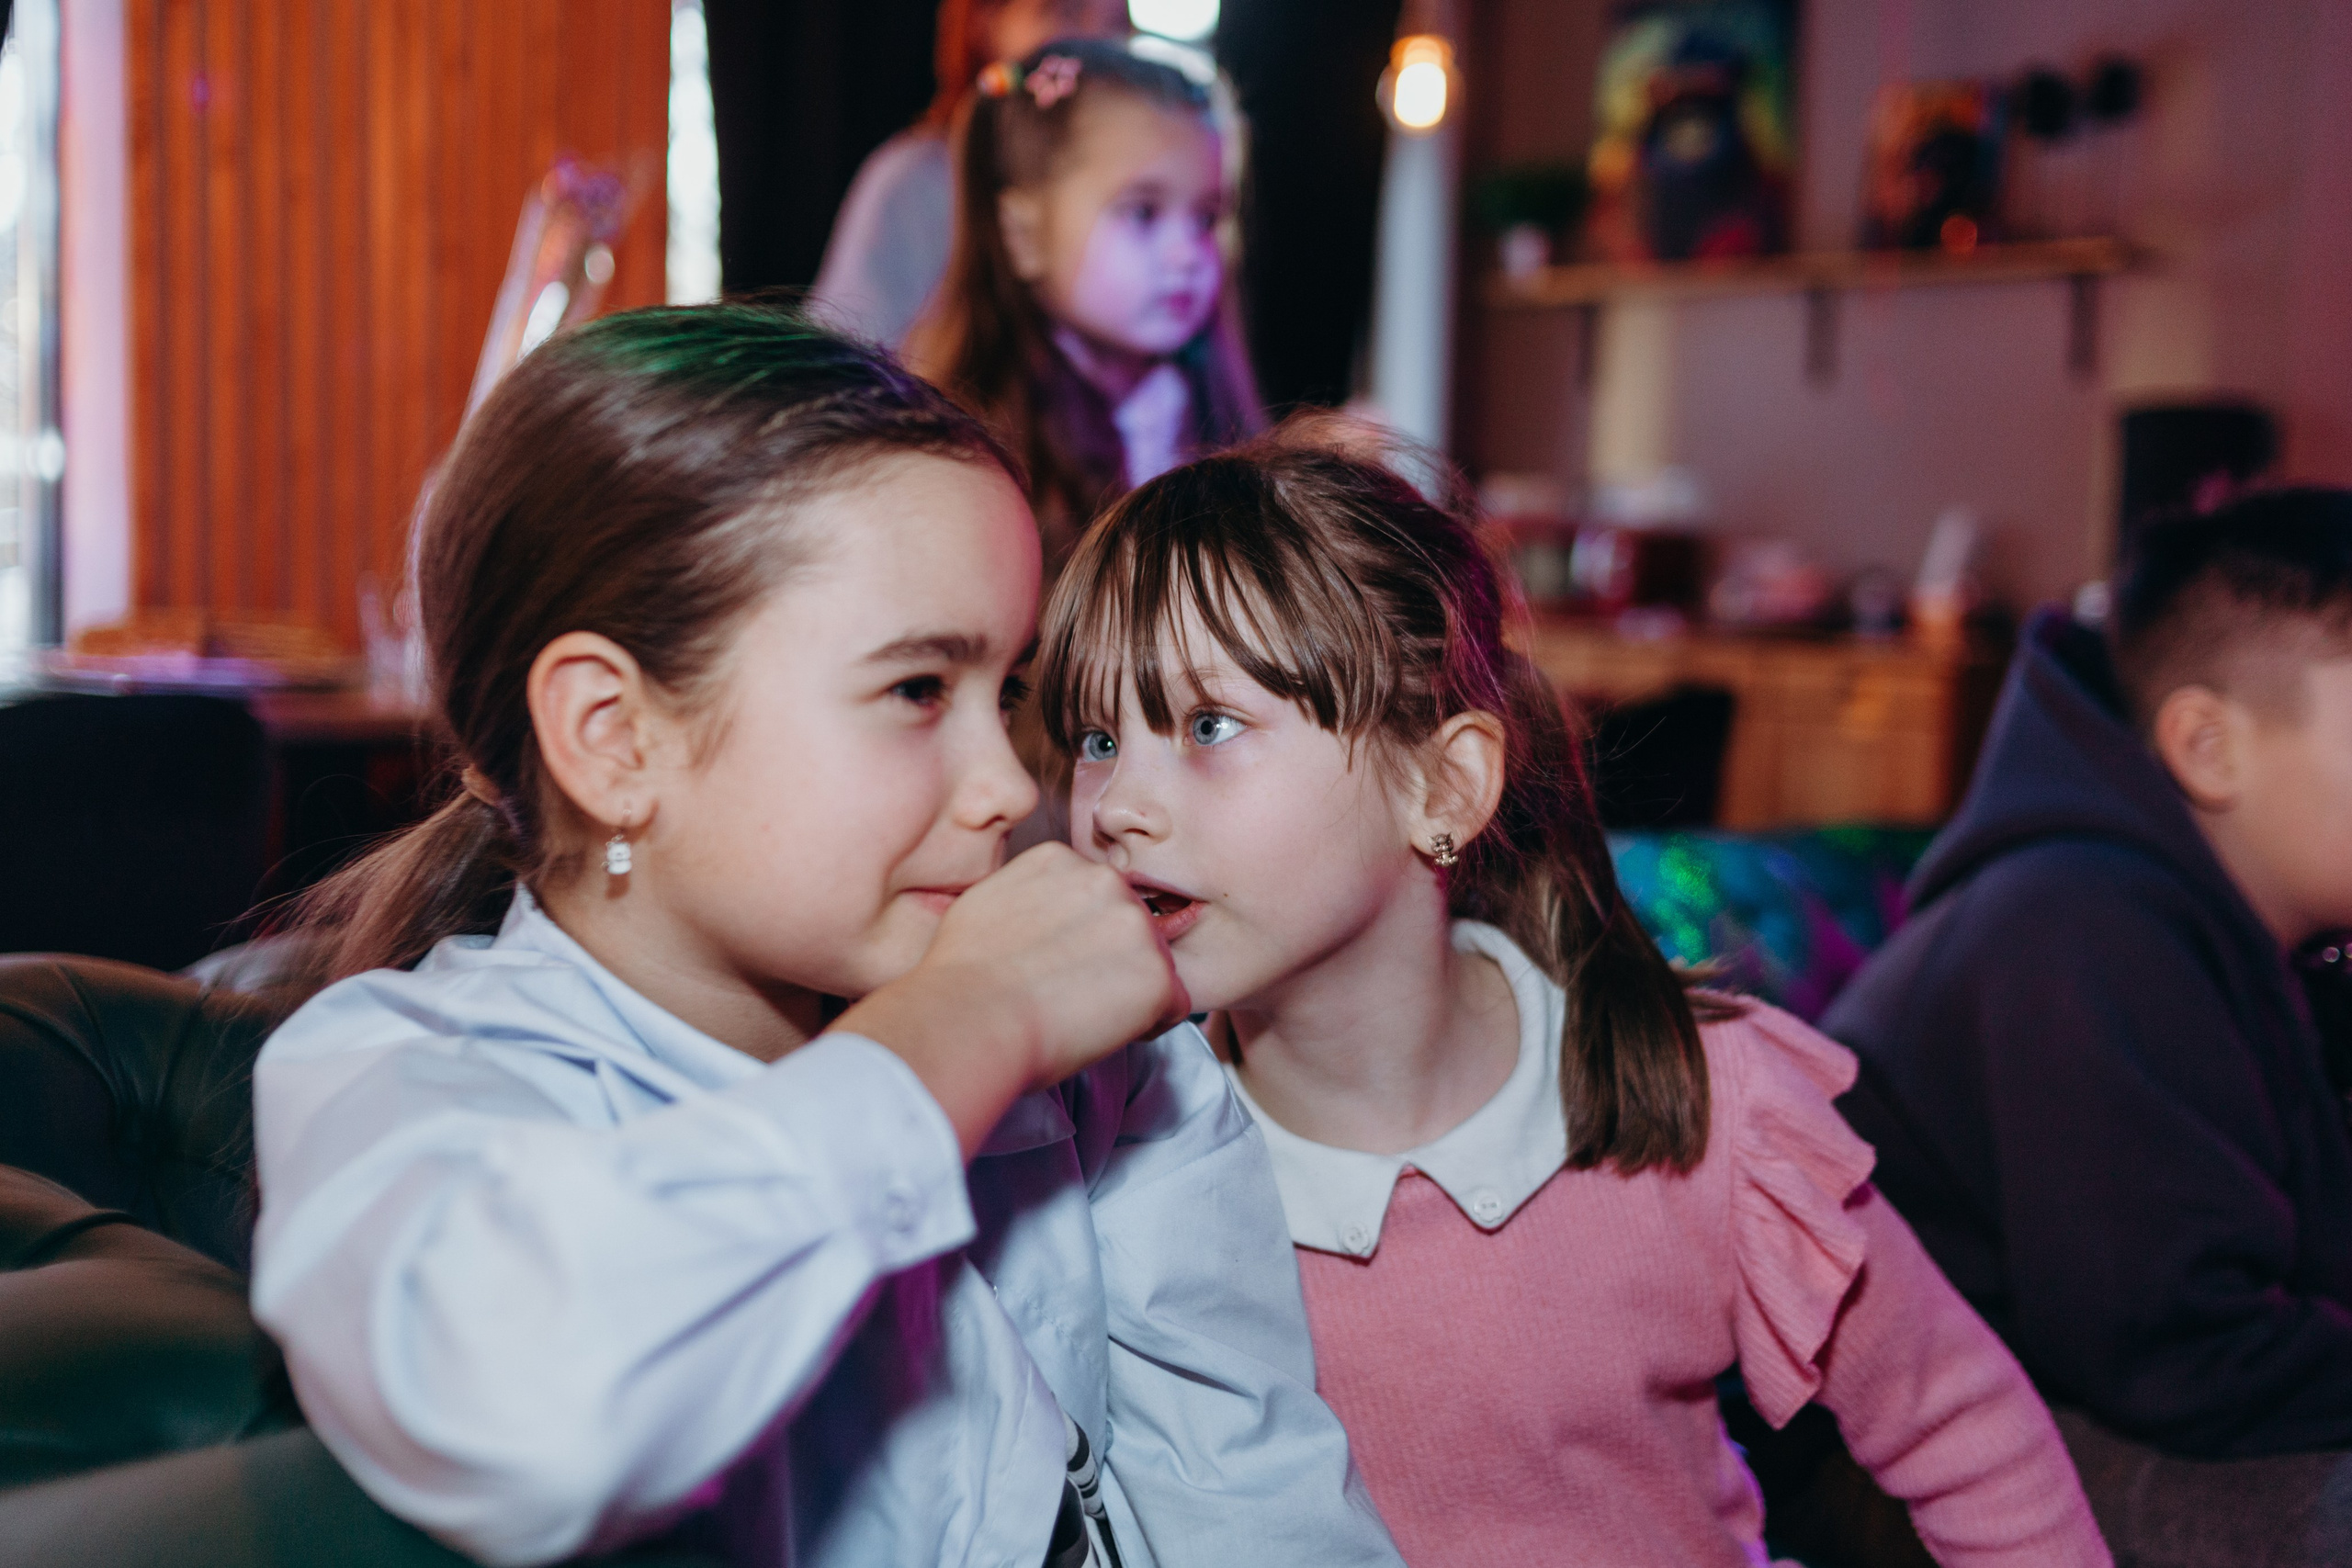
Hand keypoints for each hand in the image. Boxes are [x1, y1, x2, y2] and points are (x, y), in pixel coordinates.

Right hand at [835, 844, 1187, 1155]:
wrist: (968, 1016)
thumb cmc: (960, 978)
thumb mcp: (985, 905)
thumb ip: (1025, 898)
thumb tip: (1034, 919)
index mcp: (1060, 860)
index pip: (1095, 899)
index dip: (1082, 939)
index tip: (1057, 966)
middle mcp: (1104, 880)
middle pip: (1130, 927)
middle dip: (1112, 961)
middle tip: (1070, 997)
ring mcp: (1136, 925)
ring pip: (1155, 964)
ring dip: (1132, 992)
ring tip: (1082, 1016)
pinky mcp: (1157, 974)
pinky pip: (1174, 1006)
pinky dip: (1150, 1025)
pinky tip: (1105, 1033)